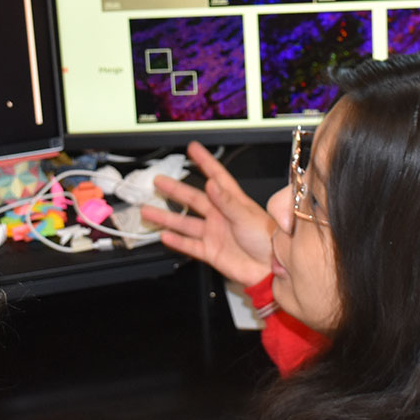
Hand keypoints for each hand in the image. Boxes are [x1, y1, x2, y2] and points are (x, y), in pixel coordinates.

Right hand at [141, 142, 277, 286]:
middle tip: (159, 182)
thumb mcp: (247, 216)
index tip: (193, 149)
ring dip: (167, 217)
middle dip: (175, 190)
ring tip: (149, 211)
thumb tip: (211, 184)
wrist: (270, 270)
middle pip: (194, 199)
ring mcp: (215, 233)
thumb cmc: (268, 241)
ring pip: (186, 223)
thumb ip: (227, 202)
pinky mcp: (211, 251)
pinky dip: (176, 241)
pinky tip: (164, 235)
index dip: (205, 162)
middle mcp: (221, 216)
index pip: (216, 176)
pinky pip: (189, 245)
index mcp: (233, 202)